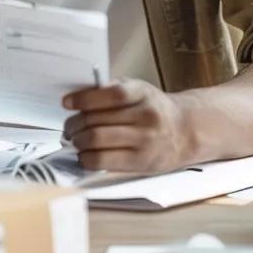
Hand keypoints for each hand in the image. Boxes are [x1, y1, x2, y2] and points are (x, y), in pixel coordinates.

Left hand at [62, 79, 195, 172]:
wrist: (184, 131)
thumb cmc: (154, 110)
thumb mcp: (138, 91)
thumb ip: (112, 90)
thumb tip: (78, 97)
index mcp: (143, 93)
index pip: (111, 94)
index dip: (85, 98)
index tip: (67, 102)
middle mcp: (146, 116)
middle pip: (98, 120)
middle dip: (74, 124)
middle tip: (69, 127)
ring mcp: (144, 140)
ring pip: (97, 140)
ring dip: (78, 141)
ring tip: (75, 140)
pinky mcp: (140, 162)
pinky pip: (103, 161)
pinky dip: (86, 158)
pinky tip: (85, 155)